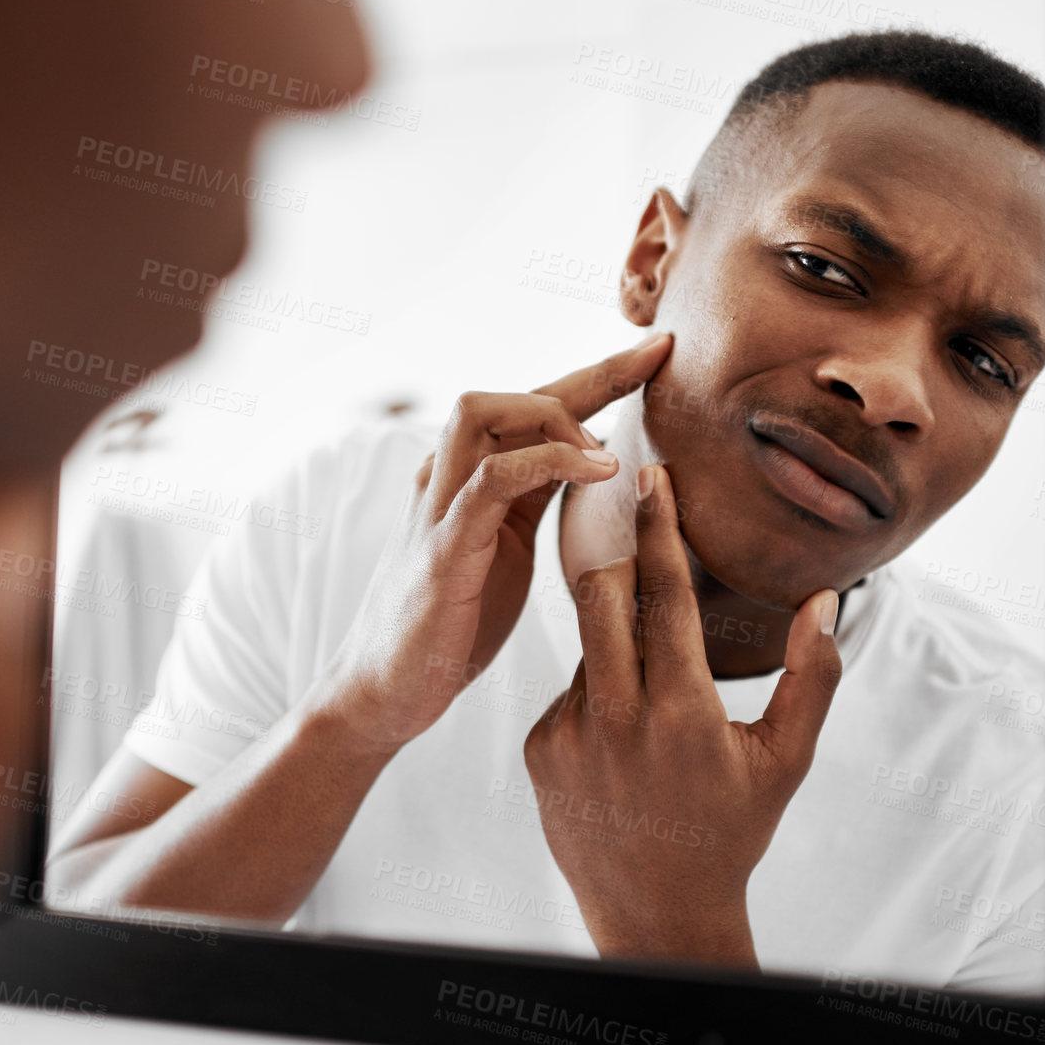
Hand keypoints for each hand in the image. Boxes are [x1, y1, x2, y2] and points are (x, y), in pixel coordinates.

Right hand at [325, 334, 673, 752]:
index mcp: (472, 477)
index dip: (598, 375)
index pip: (536, 407)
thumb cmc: (450, 624)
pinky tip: (598, 469)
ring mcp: (439, 507)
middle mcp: (448, 477)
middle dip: (589, 375)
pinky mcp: (442, 547)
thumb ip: (537, 500)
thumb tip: (598, 468)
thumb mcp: (507, 548)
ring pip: (482, 412)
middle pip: (512, 393)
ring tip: (610, 454)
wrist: (386, 691)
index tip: (658, 353)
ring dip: (557, 414)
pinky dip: (547, 461)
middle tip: (652, 371)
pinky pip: (490, 479)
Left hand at [522, 463, 841, 967]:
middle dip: (624, 567)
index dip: (660, 528)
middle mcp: (617, 718)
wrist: (656, 913)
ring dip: (616, 639)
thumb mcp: (785, 761)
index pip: (665, 594)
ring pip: (586, 643)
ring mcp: (569, 735)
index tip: (652, 477)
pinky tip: (624, 740)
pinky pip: (566, 690)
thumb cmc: (731, 833)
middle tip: (647, 559)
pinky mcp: (539, 752)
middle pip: (602, 596)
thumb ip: (811, 678)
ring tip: (654, 691)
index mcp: (682, 712)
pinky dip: (597, 692)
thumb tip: (823, 602)